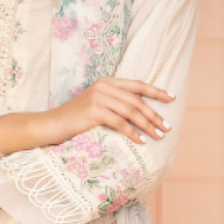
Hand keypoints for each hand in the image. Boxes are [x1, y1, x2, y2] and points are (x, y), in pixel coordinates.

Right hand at [48, 77, 175, 146]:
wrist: (52, 125)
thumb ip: (115, 102)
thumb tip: (140, 112)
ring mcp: (98, 98)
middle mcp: (103, 87)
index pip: (137, 85)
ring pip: (131, 111)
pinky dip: (132, 133)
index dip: (156, 92)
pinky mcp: (94, 111)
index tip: (171, 98)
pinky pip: (120, 123)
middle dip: (154, 115)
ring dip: (147, 125)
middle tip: (166, 127)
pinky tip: (140, 141)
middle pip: (136, 100)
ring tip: (158, 136)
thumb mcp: (97, 105)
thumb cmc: (76, 119)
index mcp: (107, 82)